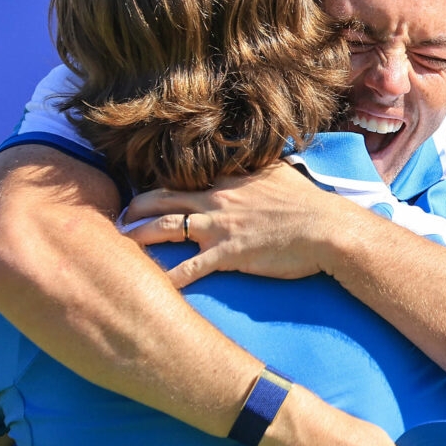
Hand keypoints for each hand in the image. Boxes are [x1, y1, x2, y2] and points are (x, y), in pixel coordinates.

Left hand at [125, 161, 345, 286]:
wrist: (327, 229)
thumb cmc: (309, 203)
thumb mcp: (280, 173)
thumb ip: (260, 166)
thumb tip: (258, 157)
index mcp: (227, 180)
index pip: (182, 178)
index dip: (157, 186)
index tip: (140, 193)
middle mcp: (216, 199)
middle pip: (163, 198)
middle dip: (135, 207)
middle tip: (118, 218)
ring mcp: (219, 227)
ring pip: (167, 226)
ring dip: (141, 235)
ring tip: (122, 244)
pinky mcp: (227, 254)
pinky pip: (189, 268)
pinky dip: (168, 278)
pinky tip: (152, 288)